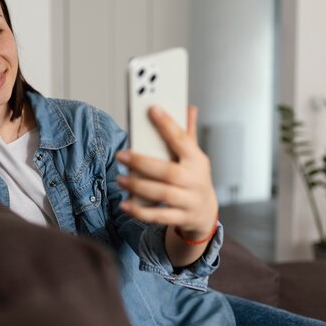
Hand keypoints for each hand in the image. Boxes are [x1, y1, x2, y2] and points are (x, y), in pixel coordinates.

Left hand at [116, 105, 217, 238]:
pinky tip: (125, 205)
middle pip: (168, 172)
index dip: (168, 125)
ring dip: (139, 187)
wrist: (205, 212)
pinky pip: (159, 217)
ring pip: (163, 195)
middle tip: (121, 155)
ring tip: (120, 179)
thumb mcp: (194, 156)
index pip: (182, 140)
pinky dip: (140, 212)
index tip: (152, 109)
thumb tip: (189, 107)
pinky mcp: (181, 218)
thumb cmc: (194, 179)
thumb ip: (188, 134)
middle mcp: (195, 181)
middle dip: (142, 163)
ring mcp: (189, 201)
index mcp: (197, 160)